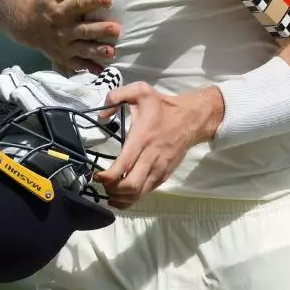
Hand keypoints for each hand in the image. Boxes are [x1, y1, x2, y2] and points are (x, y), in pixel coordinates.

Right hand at [31, 0, 120, 74]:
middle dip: (100, 30)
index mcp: (60, 11)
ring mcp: (63, 46)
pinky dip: (89, 69)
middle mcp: (62, 30)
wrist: (26, 25)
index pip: (78, 5)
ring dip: (97, 51)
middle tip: (116, 29)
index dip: (93, 1)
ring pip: (83, 49)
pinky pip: (77, 65)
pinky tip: (102, 71)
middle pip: (83, 30)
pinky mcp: (64, 58)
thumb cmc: (44, 2)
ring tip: (111, 51)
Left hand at [93, 83, 223, 208]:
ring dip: (122, 198)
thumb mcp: (141, 91)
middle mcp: (151, 156)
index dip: (107, 177)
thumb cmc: (163, 106)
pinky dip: (133, 198)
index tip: (97, 176)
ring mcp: (160, 167)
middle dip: (112, 191)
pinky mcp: (165, 174)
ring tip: (109, 194)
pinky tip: (123, 195)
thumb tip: (101, 116)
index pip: (124, 165)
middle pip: (131, 186)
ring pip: (139, 193)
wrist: (192, 118)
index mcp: (143, 137)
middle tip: (102, 186)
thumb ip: (117, 96)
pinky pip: (148, 192)